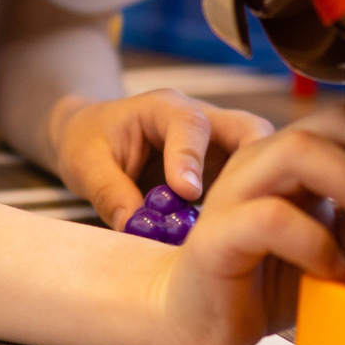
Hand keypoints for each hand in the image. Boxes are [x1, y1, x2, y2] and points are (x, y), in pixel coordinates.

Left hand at [52, 87, 273, 230]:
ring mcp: (218, 149)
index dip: (190, 157)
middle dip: (258, 161)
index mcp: (164, 108)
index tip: (186, 192)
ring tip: (242, 226)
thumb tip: (135, 225)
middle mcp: (202, 122)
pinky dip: (247, 209)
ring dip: (256, 191)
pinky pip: (246, 188)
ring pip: (259, 159)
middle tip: (247, 202)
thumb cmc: (88, 141)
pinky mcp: (223, 175)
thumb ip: (109, 192)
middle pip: (248, 128)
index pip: (189, 123)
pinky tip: (237, 237)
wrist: (91, 138)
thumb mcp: (85, 164)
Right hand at [149, 109, 344, 344]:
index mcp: (285, 160)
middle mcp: (257, 164)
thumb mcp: (331, 244)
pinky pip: (271, 217)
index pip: (344, 121)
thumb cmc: (264, 281)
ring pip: (297, 151)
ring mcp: (233, 195)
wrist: (198, 319)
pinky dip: (313, 241)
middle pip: (327, 123)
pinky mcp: (216, 235)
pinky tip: (329, 267)